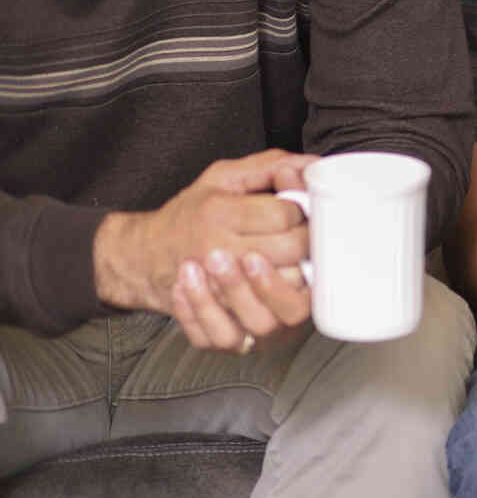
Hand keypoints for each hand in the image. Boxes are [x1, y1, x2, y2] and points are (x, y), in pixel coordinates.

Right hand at [94, 150, 317, 351]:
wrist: (141, 257)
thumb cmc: (189, 216)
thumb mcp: (222, 177)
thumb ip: (268, 165)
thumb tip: (312, 165)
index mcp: (218, 213)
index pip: (283, 215)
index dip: (300, 212)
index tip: (297, 212)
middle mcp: (213, 252)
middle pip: (285, 254)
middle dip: (302, 245)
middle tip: (296, 239)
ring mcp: (212, 293)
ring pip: (270, 300)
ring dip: (283, 285)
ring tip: (276, 269)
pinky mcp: (210, 325)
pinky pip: (242, 332)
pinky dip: (257, 320)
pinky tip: (257, 302)